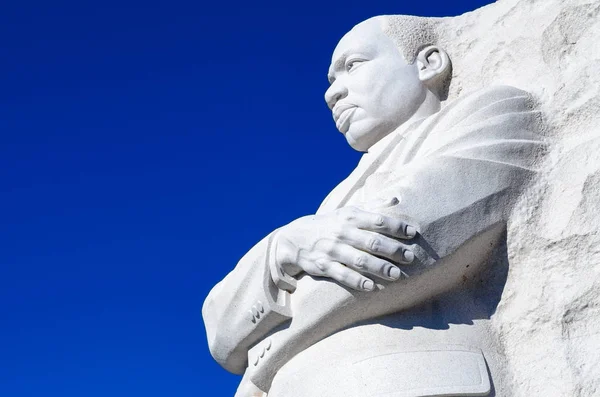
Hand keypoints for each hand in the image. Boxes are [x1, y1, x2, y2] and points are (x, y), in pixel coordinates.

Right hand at [273, 201, 415, 290]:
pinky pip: (342, 275)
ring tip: (396, 275)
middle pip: (371, 241)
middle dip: (392, 250)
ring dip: (379, 267)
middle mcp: (342, 232)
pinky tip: (371, 286)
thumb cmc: (330, 224)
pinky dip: (356, 281)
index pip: (377, 220)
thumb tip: (396, 199)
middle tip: (410, 257)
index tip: (413, 232)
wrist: (295, 238)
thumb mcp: (348, 212)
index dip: (396, 226)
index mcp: (351, 217)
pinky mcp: (323, 266)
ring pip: (359, 259)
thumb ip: (373, 207)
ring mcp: (332, 250)